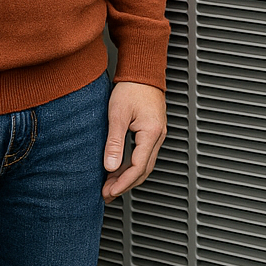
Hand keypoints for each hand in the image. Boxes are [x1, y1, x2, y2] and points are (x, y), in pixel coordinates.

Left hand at [103, 81, 166, 200]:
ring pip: (144, 164)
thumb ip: (114, 142)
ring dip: (128, 177)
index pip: (138, 167)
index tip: (110, 191)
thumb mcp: (118, 115)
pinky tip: (119, 169)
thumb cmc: (131, 88)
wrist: (142, 71)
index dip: (123, 182)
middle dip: (125, 185)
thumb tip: (111, 166)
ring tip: (110, 186)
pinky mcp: (152, 131)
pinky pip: (144, 155)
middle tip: (107, 194)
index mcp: (151, 133)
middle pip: (144, 170)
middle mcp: (158, 136)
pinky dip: (131, 166)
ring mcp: (157, 134)